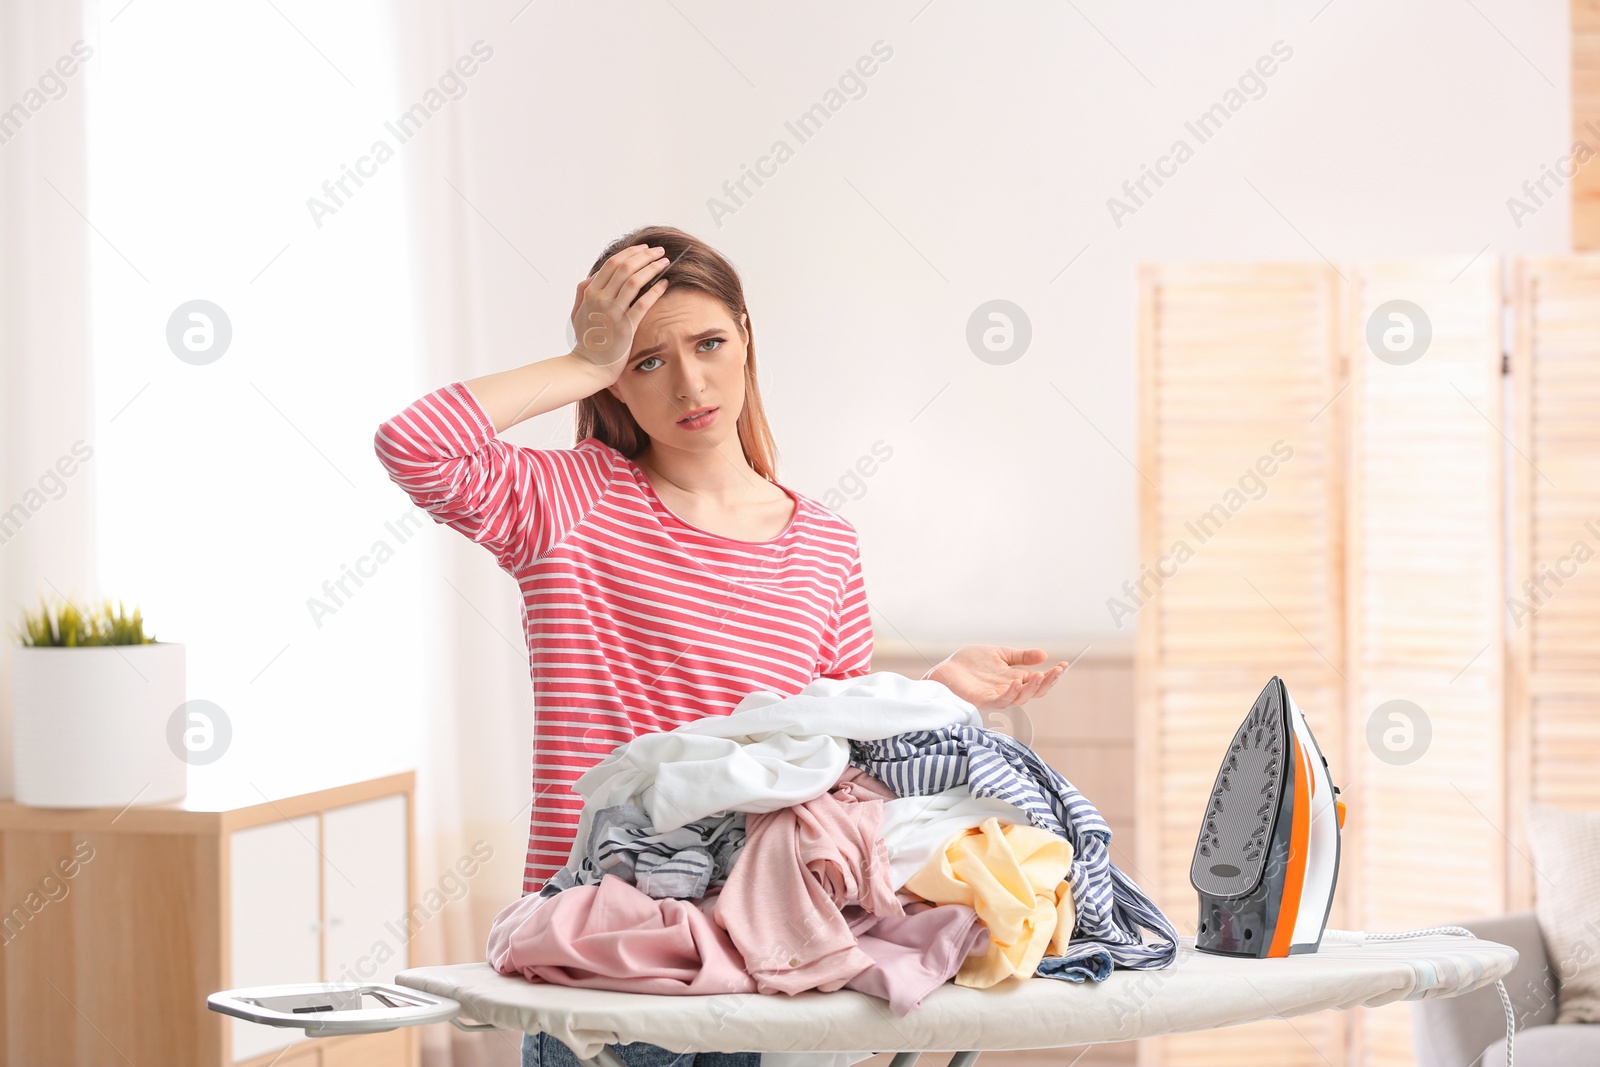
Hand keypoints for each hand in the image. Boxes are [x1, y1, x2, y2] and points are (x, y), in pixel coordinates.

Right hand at [569, 242, 672, 385]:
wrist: (589, 366)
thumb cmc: (586, 339)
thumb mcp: (578, 312)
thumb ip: (583, 291)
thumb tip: (594, 275)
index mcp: (590, 292)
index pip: (612, 263)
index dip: (630, 253)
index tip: (644, 248)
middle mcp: (600, 299)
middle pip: (625, 268)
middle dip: (644, 256)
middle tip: (659, 251)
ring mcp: (613, 313)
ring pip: (634, 281)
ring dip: (652, 268)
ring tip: (664, 262)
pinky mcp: (625, 327)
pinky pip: (642, 303)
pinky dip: (655, 291)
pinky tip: (665, 283)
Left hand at [921, 645, 1068, 710]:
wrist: (946, 670)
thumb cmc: (970, 663)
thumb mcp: (999, 654)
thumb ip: (1020, 657)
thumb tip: (1044, 655)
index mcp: (1014, 680)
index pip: (1038, 681)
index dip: (1052, 675)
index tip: (1064, 665)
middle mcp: (1009, 690)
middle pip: (1034, 692)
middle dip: (1047, 682)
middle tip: (1057, 671)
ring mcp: (997, 697)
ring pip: (1020, 698)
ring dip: (1031, 688)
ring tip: (1040, 676)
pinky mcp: (983, 701)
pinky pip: (1000, 700)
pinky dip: (1010, 693)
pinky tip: (1016, 683)